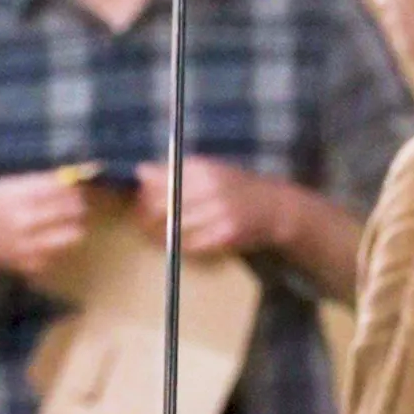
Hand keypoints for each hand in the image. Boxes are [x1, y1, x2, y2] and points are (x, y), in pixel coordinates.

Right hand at [0, 171, 89, 284]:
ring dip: (74, 227)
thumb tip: (73, 177)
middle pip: (68, 210)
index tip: (78, 186)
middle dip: (78, 205)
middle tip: (79, 204)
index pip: (58, 187)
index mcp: (16, 196)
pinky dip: (57, 246)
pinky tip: (47, 241)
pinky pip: (58, 253)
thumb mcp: (7, 187)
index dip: (73, 187)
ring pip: (71, 235)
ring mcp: (27, 245)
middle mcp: (22, 220)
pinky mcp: (30, 264)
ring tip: (71, 223)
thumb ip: (39, 182)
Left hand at [136, 158, 289, 257]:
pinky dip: (177, 246)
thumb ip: (175, 170)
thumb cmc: (236, 187)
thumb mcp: (210, 170)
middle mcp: (212, 187)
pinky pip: (190, 244)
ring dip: (157, 234)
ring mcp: (219, 212)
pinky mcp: (225, 235)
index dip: (143, 194)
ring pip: (173, 226)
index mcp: (204, 168)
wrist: (275, 207)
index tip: (138, 202)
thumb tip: (140, 171)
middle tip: (141, 222)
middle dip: (145, 215)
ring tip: (151, 235)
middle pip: (163, 204)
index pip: (160, 180)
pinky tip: (172, 245)